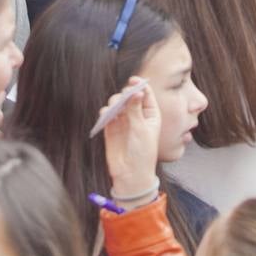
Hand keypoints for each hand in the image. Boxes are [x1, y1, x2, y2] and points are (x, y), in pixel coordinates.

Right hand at [102, 78, 160, 203]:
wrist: (131, 174)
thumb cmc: (143, 153)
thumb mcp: (141, 130)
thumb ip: (135, 110)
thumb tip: (135, 91)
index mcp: (150, 114)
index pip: (145, 94)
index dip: (140, 86)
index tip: (133, 81)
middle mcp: (137, 115)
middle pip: (130, 96)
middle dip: (125, 94)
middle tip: (123, 96)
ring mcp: (124, 121)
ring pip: (117, 103)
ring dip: (115, 101)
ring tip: (114, 107)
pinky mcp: (111, 128)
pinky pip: (107, 114)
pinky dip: (105, 111)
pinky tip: (106, 114)